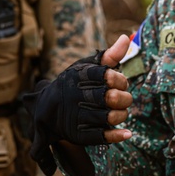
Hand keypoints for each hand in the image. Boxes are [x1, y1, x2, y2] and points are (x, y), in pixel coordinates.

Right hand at [22, 36, 133, 175]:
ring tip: (120, 111)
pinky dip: (117, 135)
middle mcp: (77, 96)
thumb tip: (125, 38)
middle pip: (112, 97)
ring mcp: (78, 116)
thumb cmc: (74, 84)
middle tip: (123, 97)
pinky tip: (127, 133)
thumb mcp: (87, 67)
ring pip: (110, 117)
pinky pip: (102, 136)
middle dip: (124, 98)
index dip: (120, 79)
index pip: (107, 75)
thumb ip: (108, 55)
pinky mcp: (79, 134)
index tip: (120, 82)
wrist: (48, 108)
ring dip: (122, 114)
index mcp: (79, 76)